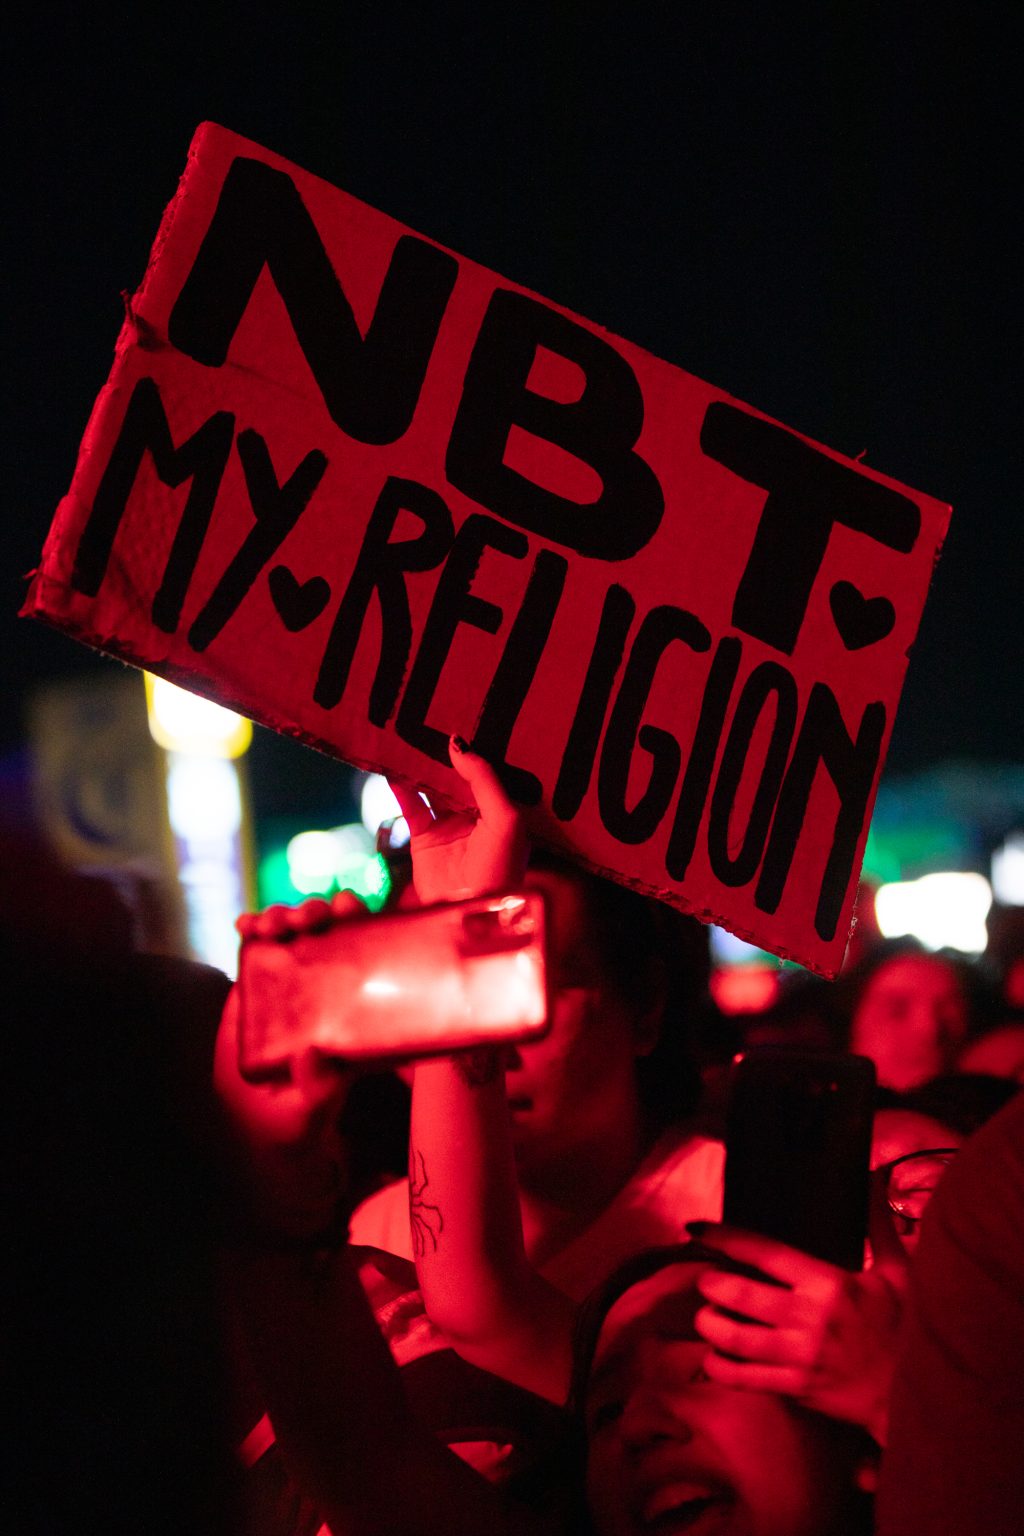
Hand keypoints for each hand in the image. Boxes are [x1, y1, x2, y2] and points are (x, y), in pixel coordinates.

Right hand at [214, 893, 363, 1240]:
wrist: (250, 1122)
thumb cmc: (292, 1119)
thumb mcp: (310, 1113)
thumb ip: (319, 1093)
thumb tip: (315, 1058)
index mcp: (352, 1008)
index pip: (366, 955)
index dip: (361, 924)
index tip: (349, 907)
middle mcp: (326, 987)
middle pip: (329, 933)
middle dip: (319, 912)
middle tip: (307, 914)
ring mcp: (291, 983)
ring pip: (293, 934)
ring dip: (284, 916)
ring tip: (272, 921)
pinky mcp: (258, 984)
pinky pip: (256, 949)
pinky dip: (251, 930)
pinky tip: (244, 925)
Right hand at [388, 736, 527, 905]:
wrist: (471, 911)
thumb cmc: (500, 868)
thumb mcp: (505, 818)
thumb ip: (483, 779)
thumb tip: (456, 744)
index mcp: (503, 810)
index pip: (486, 772)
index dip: (474, 749)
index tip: (460, 719)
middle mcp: (476, 816)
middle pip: (457, 776)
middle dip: (444, 753)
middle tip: (428, 719)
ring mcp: (449, 826)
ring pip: (431, 787)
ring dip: (419, 766)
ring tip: (406, 737)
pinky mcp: (425, 839)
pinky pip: (410, 806)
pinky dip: (399, 787)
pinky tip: (390, 767)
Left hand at [688, 1182, 908, 1443]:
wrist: (920, 1394)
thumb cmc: (906, 1327)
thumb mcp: (898, 1272)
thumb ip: (877, 1225)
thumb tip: (876, 1178)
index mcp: (830, 1284)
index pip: (765, 1253)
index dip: (726, 1238)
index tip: (697, 1228)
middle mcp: (809, 1319)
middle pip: (739, 1295)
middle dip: (711, 1284)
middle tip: (705, 1280)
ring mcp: (801, 1357)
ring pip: (735, 1338)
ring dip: (710, 1324)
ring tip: (705, 1316)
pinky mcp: (797, 1389)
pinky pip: (746, 1379)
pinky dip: (721, 1368)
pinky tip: (714, 1358)